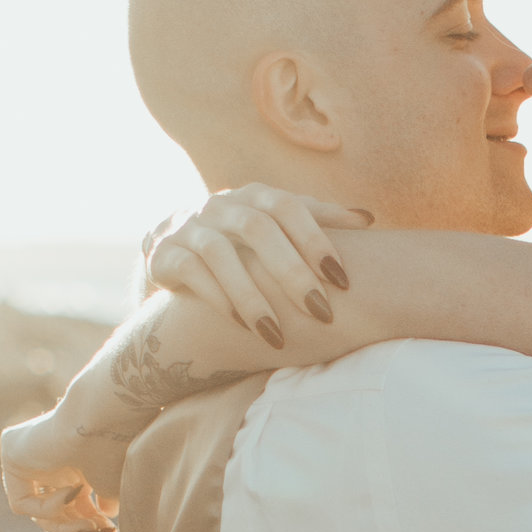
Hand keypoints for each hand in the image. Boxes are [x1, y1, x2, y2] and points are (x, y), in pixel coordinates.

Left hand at [1, 397, 129, 531]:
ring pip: (37, 515)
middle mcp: (50, 459)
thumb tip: (104, 518)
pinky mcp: (11, 453)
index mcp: (74, 463)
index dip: (92, 526)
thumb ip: (105, 505)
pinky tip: (71, 491)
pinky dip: (48, 508)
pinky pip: (21, 504)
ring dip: (66, 527)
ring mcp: (28, 457)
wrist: (103, 418)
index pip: (75, 506)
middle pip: (55, 514)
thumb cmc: (114, 450)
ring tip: (89, 526)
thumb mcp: (111, 487)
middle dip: (77, 530)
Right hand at [146, 186, 371, 344]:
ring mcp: (190, 227)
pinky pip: (190, 273)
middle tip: (321, 312)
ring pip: (220, 254)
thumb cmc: (243, 241)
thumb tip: (367, 218)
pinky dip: (219, 299)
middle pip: (257, 228)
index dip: (316, 239)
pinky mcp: (164, 254)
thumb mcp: (277, 226)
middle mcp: (221, 205)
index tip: (343, 279)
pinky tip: (244, 328)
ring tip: (278, 336)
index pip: (288, 206)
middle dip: (291, 272)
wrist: (173, 246)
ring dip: (252, 297)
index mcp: (254, 195)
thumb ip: (317, 219)